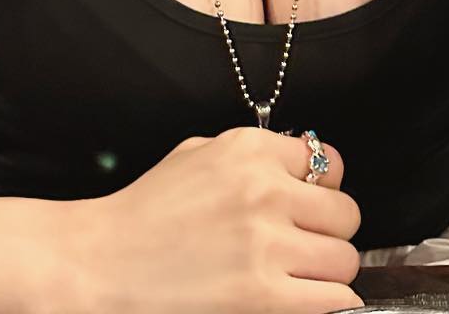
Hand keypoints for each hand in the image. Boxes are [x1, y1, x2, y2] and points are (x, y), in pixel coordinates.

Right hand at [66, 127, 361, 313]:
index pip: (329, 163)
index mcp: (249, 150)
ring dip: (329, 271)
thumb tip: (303, 166)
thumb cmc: (146, 211)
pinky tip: (303, 299)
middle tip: (306, 244)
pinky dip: (328, 302)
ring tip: (300, 276)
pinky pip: (335, 300)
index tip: (311, 204)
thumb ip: (254, 156)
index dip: (323, 188)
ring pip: (345, 260)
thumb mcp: (198, 155)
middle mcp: (264, 190)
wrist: (102, 262)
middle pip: (346, 214)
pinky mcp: (263, 296)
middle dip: (330, 231)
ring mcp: (266, 245)